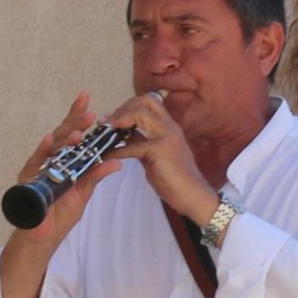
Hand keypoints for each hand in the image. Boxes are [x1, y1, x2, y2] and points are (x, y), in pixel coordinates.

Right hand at [9, 96, 110, 243]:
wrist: (44, 234)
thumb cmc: (61, 210)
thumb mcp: (84, 191)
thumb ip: (96, 175)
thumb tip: (117, 162)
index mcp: (63, 158)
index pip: (72, 132)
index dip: (78, 115)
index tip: (87, 97)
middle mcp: (49, 159)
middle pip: (62, 135)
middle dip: (74, 122)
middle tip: (90, 112)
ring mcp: (37, 167)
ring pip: (51, 147)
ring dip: (65, 138)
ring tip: (79, 132)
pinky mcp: (28, 178)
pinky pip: (35, 162)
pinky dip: (42, 150)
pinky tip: (49, 139)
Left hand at [110, 92, 213, 225]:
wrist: (192, 195)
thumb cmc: (175, 179)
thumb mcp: (155, 154)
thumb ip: (141, 141)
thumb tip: (124, 134)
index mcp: (169, 127)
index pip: (149, 102)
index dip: (129, 106)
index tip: (114, 118)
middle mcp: (170, 127)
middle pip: (145, 101)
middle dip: (122, 108)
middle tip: (107, 123)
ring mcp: (167, 136)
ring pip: (140, 113)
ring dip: (119, 120)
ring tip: (105, 132)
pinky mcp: (160, 150)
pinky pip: (132, 144)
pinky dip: (117, 149)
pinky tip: (108, 156)